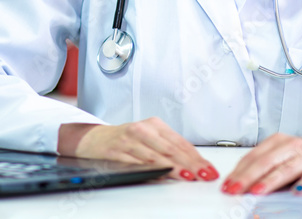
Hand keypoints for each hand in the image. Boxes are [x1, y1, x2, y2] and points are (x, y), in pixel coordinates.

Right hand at [57, 118, 219, 181]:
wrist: (92, 138)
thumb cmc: (125, 140)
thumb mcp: (148, 139)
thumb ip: (167, 149)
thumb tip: (193, 165)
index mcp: (154, 125)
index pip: (180, 142)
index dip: (196, 157)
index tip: (209, 169)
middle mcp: (143, 129)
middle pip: (171, 149)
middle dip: (190, 164)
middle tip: (203, 175)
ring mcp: (129, 139)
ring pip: (156, 155)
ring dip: (173, 168)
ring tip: (188, 176)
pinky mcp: (117, 150)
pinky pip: (136, 162)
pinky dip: (150, 169)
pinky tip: (160, 175)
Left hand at [222, 134, 301, 194]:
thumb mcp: (281, 156)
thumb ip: (263, 166)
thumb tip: (238, 181)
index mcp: (277, 141)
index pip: (253, 156)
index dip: (238, 171)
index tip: (227, 184)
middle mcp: (291, 146)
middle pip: (265, 162)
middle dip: (247, 177)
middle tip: (235, 189)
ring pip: (286, 169)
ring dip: (270, 181)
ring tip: (257, 191)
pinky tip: (297, 191)